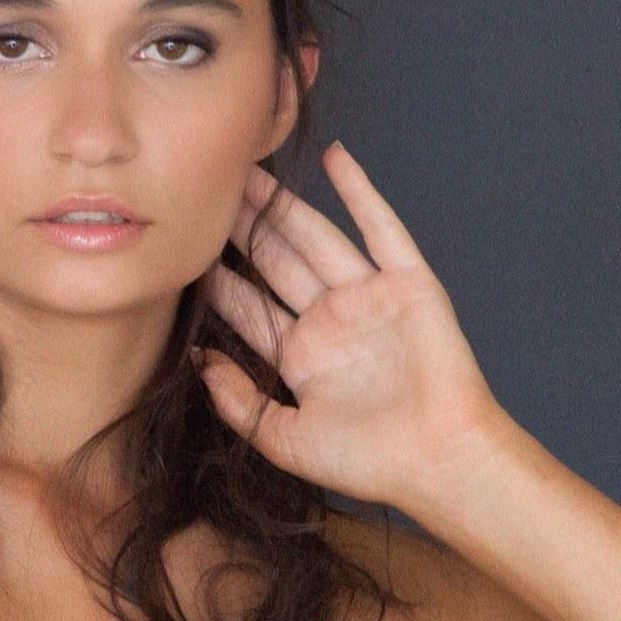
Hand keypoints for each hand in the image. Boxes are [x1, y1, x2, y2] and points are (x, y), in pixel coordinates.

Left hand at [192, 141, 515, 511]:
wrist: (439, 461)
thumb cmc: (368, 462)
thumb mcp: (283, 437)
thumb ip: (237, 400)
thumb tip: (195, 359)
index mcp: (301, 355)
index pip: (248, 306)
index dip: (216, 278)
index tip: (182, 249)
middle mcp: (330, 320)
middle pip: (275, 262)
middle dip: (242, 228)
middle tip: (206, 189)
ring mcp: (369, 297)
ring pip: (315, 238)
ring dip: (284, 204)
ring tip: (248, 171)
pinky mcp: (409, 283)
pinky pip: (381, 228)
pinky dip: (360, 191)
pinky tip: (335, 158)